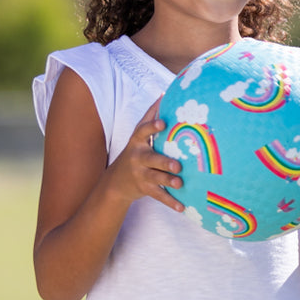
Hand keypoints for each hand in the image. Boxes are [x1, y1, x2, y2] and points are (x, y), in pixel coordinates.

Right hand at [102, 96, 185, 212]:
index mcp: (137, 142)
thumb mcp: (138, 134)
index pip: (142, 131)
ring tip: (180, 183)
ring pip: (155, 179)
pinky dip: (171, 202)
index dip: (152, 127)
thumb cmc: (135, 151)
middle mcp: (138, 158)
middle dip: (163, 162)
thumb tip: (164, 92)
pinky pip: (159, 196)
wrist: (116, 182)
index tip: (163, 123)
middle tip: (177, 165)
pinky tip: (182, 207)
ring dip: (168, 182)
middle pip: (151, 159)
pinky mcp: (145, 189)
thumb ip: (150, 115)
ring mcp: (141, 175)